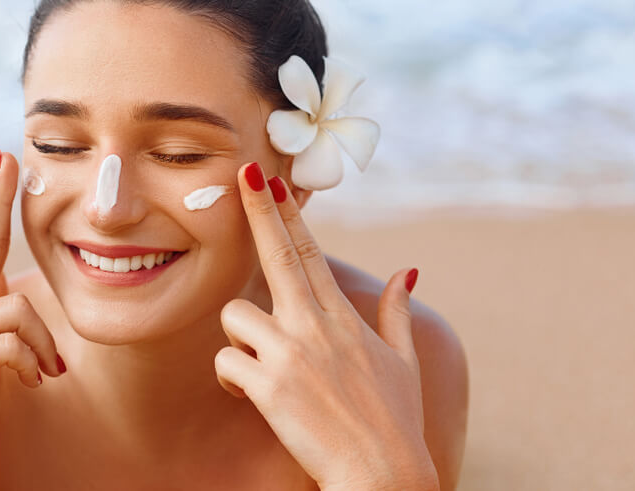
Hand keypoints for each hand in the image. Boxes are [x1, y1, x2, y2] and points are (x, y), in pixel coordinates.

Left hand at [213, 162, 437, 490]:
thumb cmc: (395, 422)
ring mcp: (291, 353)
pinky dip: (231, 377)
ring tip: (257, 365)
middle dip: (258, 210)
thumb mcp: (403, 362)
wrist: (383, 475)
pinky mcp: (269, 385)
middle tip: (243, 174)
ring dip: (238, 336)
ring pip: (236, 315)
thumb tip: (408, 271)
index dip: (289, 213)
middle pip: (278, 254)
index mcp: (342, 318)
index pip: (310, 252)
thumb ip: (397, 312)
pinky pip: (226, 362)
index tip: (273, 182)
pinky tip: (249, 395)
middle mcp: (315, 326)